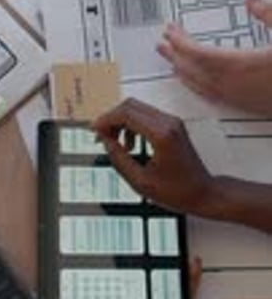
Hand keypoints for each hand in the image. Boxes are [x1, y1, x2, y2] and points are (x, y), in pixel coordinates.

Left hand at [75, 259, 246, 298]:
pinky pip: (186, 295)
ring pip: (164, 289)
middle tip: (137, 251)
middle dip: (141, 272)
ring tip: (163, 253)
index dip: (113, 286)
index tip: (109, 268)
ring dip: (166, 272)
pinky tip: (190, 266)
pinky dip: (189, 281)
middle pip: (143, 291)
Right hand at [93, 98, 218, 215]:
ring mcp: (172, 122)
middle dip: (111, 119)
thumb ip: (118, 159)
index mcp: (161, 135)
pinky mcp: (172, 124)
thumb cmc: (178, 191)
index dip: (106, 120)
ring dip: (121, 122)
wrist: (203, 193)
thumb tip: (104, 141)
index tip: (94, 131)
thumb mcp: (140, 182)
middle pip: (130, 105)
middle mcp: (168, 123)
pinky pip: (145, 115)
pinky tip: (130, 144)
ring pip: (137, 108)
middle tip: (102, 137)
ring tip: (116, 144)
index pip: (126, 114)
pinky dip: (132, 124)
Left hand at [158, 0, 271, 114]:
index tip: (169, 30)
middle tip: (159, 44)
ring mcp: (241, 99)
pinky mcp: (249, 108)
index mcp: (242, 65)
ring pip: (202, 87)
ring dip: (184, 72)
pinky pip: (214, 98)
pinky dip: (199, 88)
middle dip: (175, 55)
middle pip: (194, 70)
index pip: (199, 53)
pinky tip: (197, 85)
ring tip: (171, 62)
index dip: (181, 42)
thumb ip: (269, 14)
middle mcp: (236, 85)